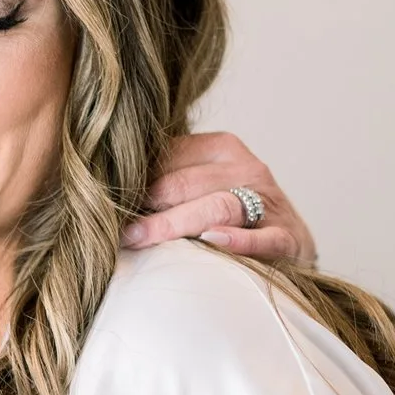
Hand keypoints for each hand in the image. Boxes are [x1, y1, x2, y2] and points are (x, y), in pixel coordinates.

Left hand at [124, 130, 315, 264]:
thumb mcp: (203, 186)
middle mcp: (246, 169)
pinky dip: (238, 240)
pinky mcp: (287, 237)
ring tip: (139, 238)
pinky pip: (263, 238)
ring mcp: (268, 202)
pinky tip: (212, 241)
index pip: (169, 158)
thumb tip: (105, 189)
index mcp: (222, 148)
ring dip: (174, 224)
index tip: (104, 200)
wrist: (290, 245)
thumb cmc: (232, 215)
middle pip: (184, 184)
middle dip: (147, 205)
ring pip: (216, 206)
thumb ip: (166, 181)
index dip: (135, 181)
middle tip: (114, 228)